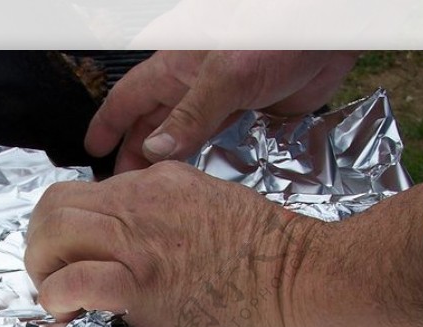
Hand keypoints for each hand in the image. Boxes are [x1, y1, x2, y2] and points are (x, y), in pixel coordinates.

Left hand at [25, 161, 307, 326]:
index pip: (86, 193)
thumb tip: (153, 250)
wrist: (308, 279)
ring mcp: (140, 239)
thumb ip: (176, 220)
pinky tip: (66, 318)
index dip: (69, 232)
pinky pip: (73, 280)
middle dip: (41, 246)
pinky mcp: (143, 282)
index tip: (74, 263)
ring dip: (41, 270)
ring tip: (57, 302)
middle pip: (55, 204)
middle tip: (53, 281)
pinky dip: (55, 299)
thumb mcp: (215, 213)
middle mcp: (140, 200)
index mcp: (158, 184)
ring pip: (53, 232)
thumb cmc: (275, 261)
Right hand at [85, 50, 359, 173]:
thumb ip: (190, 116)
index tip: (92, 154)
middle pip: (151, 123)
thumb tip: (153, 152)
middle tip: (121, 192)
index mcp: (174, 66)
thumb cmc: (275, 36)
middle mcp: (191, 84)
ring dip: (167, 164)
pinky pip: (216, 142)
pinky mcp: (248, 114)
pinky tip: (193, 184)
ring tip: (152, 195)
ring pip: (181, 136)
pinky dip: (200, 163)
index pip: (127, 99)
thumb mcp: (226, 76)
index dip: (108, 125)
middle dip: (134, 154)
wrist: (331, 34)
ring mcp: (220, 99)